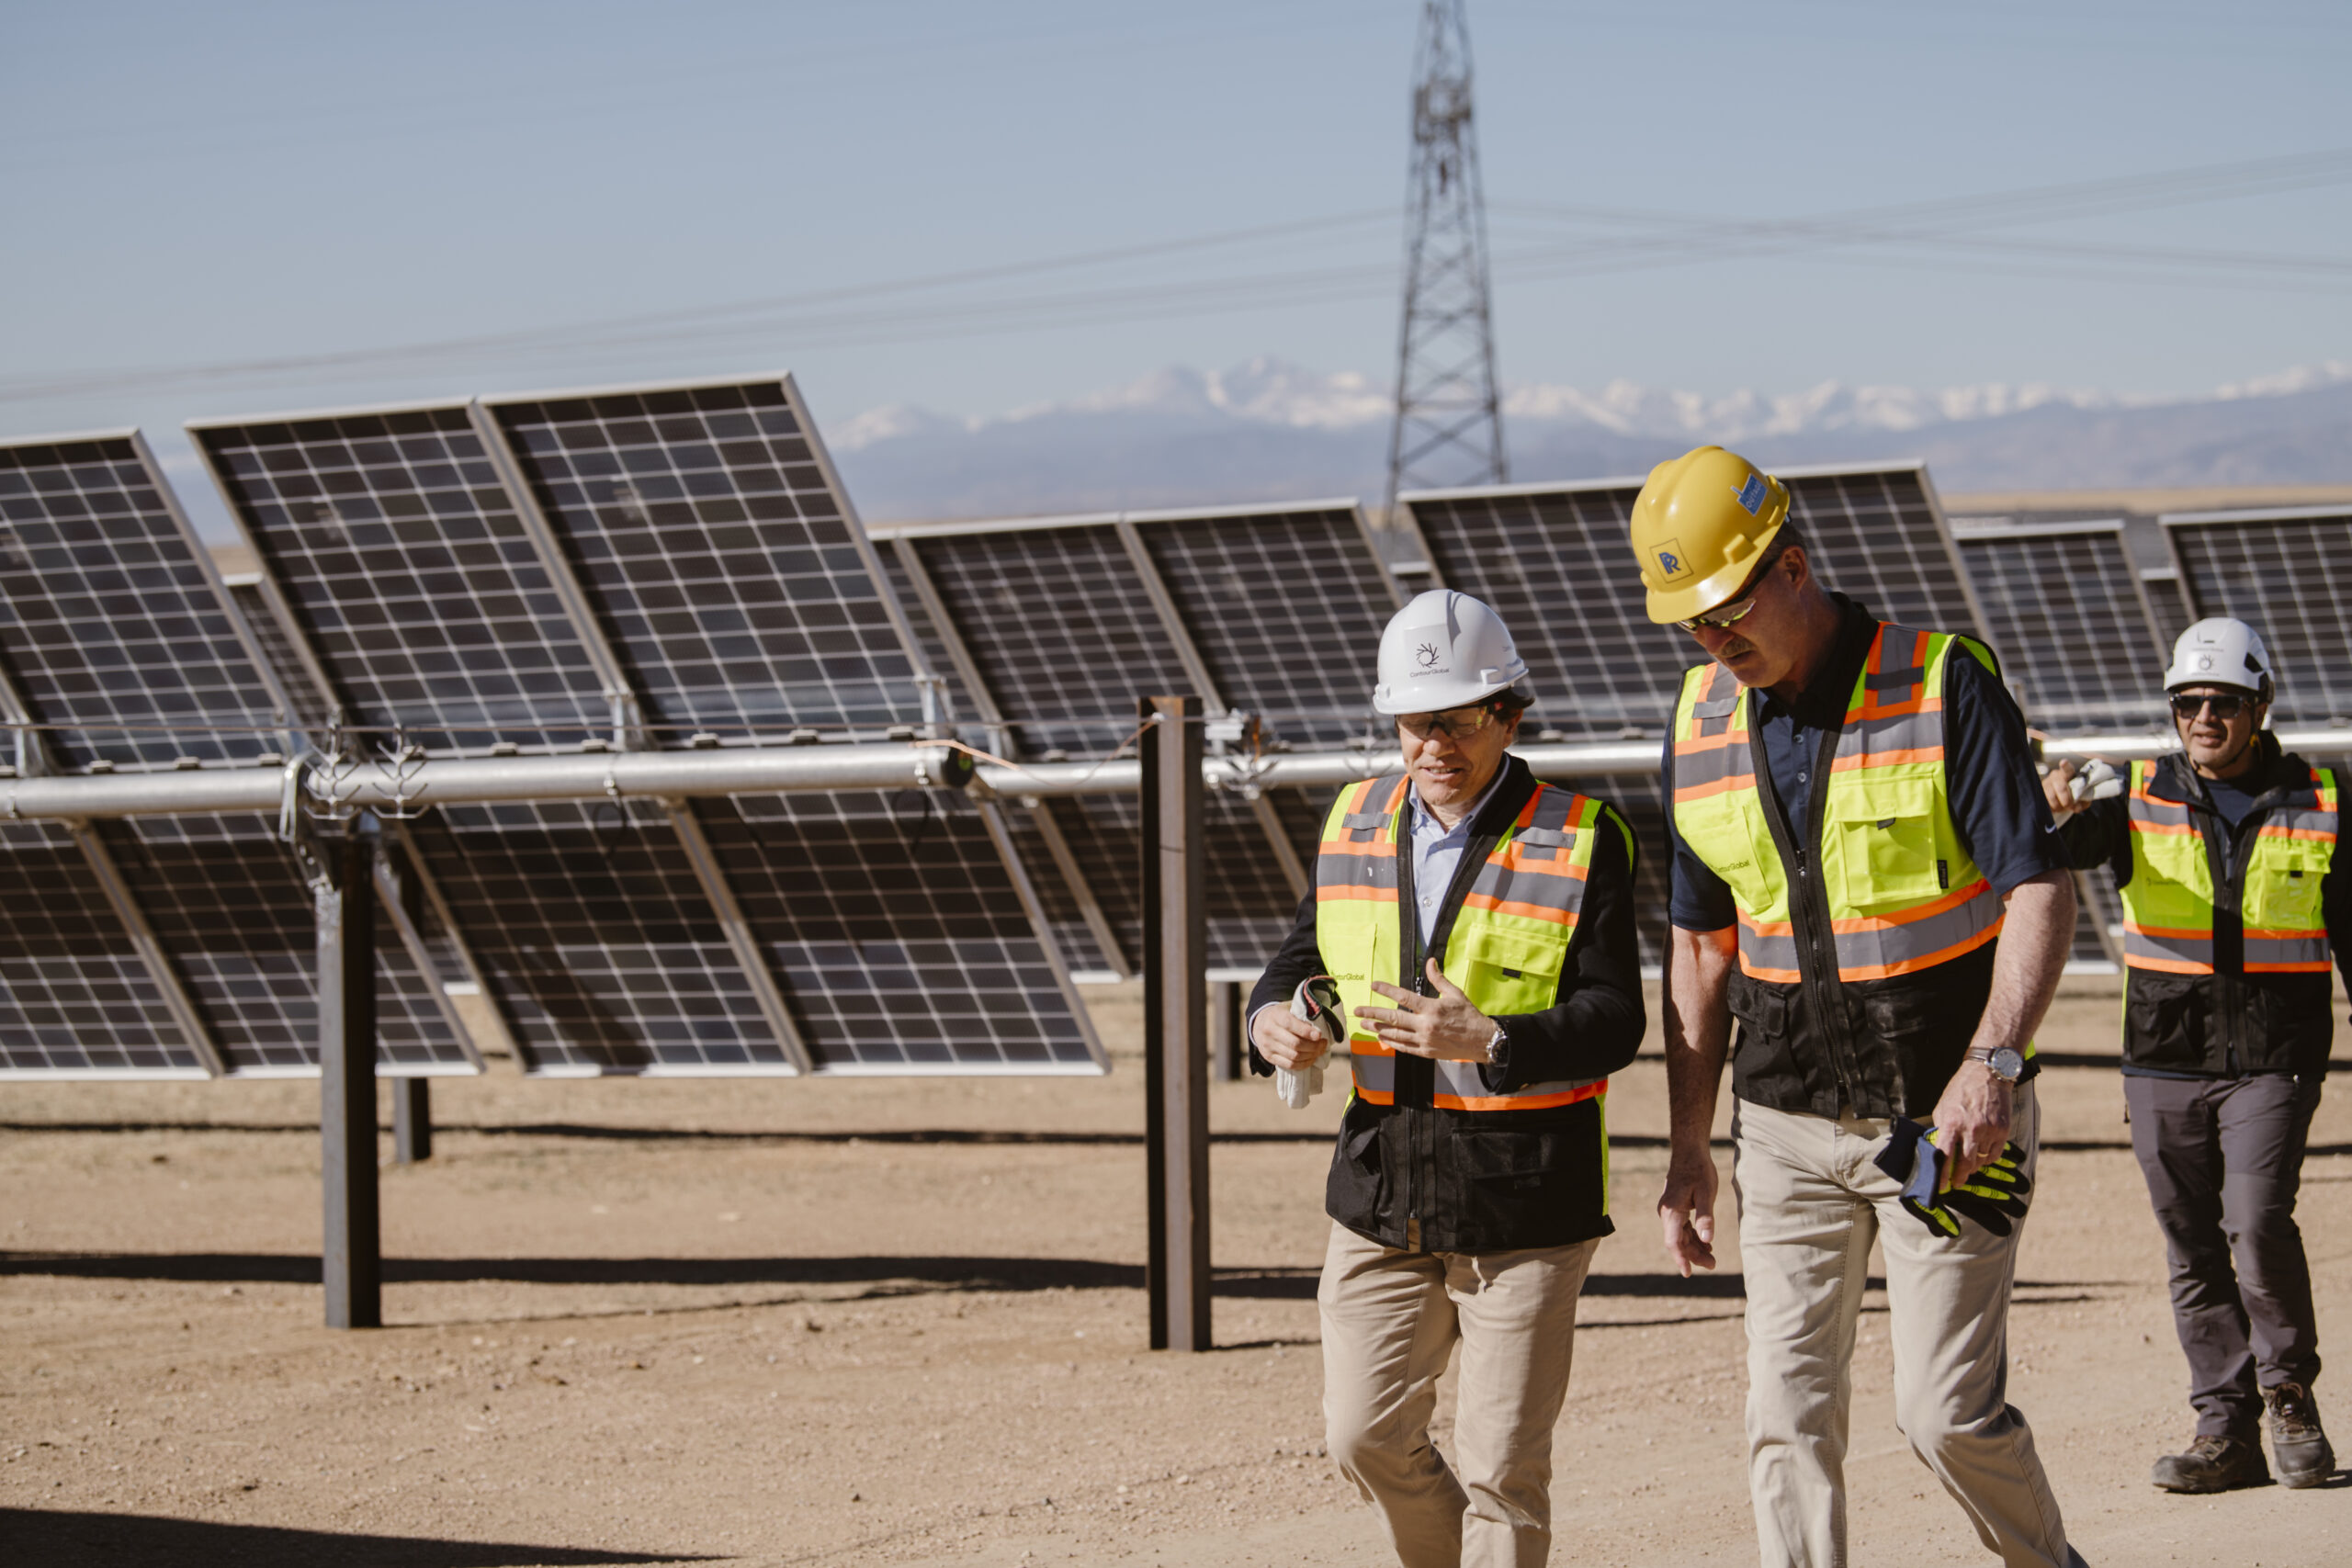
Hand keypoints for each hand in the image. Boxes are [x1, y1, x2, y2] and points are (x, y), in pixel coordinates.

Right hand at [1249, 1004, 1329, 1071]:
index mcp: (1275, 1015)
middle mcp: (1269, 1031)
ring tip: (1319, 1051)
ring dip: (1311, 1056)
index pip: (1290, 1024)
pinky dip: (1304, 1064)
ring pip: (1294, 1056)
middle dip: (1313, 1046)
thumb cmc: (1282, 1015)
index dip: (1306, 1031)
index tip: (1319, 1035)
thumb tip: (1320, 1025)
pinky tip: (1311, 1059)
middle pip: (1294, 1044)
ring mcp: (1268, 1046)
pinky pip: (1290, 1065)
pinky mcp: (1269, 1057)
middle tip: (1323, 1044)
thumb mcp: (1290, 1008)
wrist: (1260, 1024)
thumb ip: (1303, 1013)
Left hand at [1354, 958, 1494, 1060]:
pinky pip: (1404, 1047)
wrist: (1483, 1041)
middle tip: (1357, 1010)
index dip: (1387, 990)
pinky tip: (1382, 1037)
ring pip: (1395, 1034)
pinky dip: (1391, 1042)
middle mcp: (1425, 1025)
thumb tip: (1430, 961)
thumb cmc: (1469, 1015)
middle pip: (1393, 1018)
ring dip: (1377, 1028)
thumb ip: (1438, 979)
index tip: (1373, 985)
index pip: (1404, 997)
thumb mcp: (1455, 994)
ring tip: (1364, 1024)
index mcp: (1432, 1008)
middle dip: (1372, 1013)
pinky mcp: (1426, 1052)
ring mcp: (1424, 1040)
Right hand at [1658, 1148, 1719, 1275]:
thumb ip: (1706, 1217)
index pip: (1673, 1242)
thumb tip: (1708, 1239)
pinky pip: (1682, 1228)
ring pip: (1680, 1236)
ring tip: (1712, 1258)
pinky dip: (1693, 1237)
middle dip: (1694, 1255)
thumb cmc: (1698, 1170)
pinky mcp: (1674, 1208)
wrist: (1689, 1152)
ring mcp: (1669, 1211)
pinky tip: (1706, 1242)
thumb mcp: (1706, 1194)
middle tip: (1713, 1265)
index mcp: (1671, 1211)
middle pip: (1678, 1242)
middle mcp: (1666, 1213)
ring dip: (1694, 1248)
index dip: (1681, 1259)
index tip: (1688, 1274)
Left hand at [1929, 1058, 2013, 1190]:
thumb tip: (1938, 1148)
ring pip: (1981, 1160)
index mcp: (1951, 1122)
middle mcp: (1971, 1129)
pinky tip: (1982, 1158)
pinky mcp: (2003, 1130)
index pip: (1944, 1155)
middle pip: (1965, 1163)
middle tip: (1956, 1183)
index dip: (1942, 1174)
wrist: (1987, 1073)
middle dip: (1959, 1177)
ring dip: (1973, 1167)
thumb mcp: (1943, 1107)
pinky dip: (1987, 1159)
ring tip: (1967, 1168)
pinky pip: (1994, 1154)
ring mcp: (1989, 1130)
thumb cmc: (1960, 1090)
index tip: (1940, 1186)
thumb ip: (1941, 1128)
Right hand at [2041, 759, 2084, 820]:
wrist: (2061, 800)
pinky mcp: (2039, 791)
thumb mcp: (2082, 798)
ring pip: (2052, 796)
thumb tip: (2077, 806)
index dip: (2065, 765)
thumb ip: (2083, 800)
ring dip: (2059, 806)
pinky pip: (2044, 802)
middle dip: (2067, 800)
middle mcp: (2055, 775)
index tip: (2064, 762)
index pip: (2067, 769)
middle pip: (2061, 787)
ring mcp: (2045, 783)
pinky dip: (2051, 808)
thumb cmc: (2073, 796)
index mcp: (2068, 773)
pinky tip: (2054, 807)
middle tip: (2070, 806)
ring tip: (2062, 807)